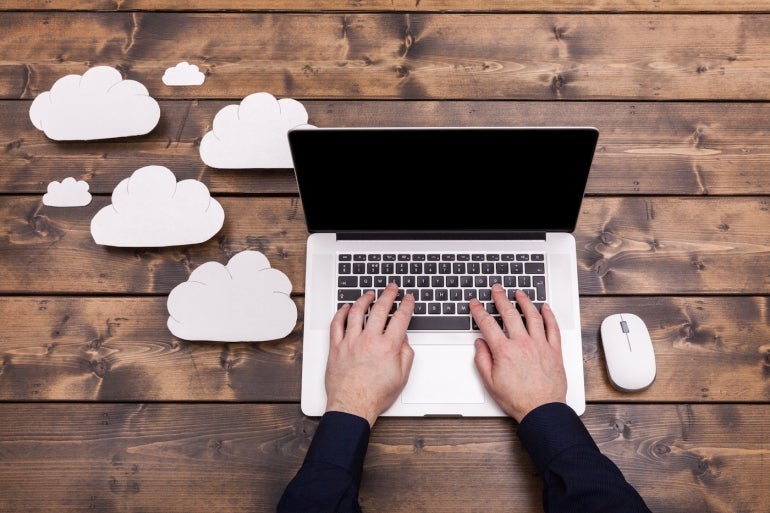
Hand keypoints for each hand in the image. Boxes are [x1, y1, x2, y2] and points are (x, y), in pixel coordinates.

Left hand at [325, 283, 414, 426]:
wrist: (352, 405)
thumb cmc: (375, 395)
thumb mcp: (401, 376)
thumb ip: (406, 354)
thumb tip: (404, 340)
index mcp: (388, 347)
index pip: (400, 318)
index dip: (406, 305)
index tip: (408, 298)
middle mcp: (369, 340)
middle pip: (380, 309)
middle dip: (388, 294)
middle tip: (391, 288)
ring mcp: (350, 342)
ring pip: (357, 312)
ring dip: (365, 299)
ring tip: (370, 294)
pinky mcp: (336, 347)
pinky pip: (337, 324)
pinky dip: (341, 312)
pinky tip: (346, 307)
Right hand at [470, 284, 567, 422]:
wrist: (542, 410)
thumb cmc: (518, 399)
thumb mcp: (490, 382)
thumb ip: (482, 360)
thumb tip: (480, 344)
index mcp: (504, 351)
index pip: (487, 324)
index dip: (479, 311)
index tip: (475, 304)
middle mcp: (522, 344)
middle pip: (509, 313)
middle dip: (500, 298)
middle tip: (497, 289)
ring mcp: (540, 345)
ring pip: (532, 316)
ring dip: (525, 301)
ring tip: (519, 293)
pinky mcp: (554, 350)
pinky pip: (552, 327)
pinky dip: (549, 315)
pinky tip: (545, 308)